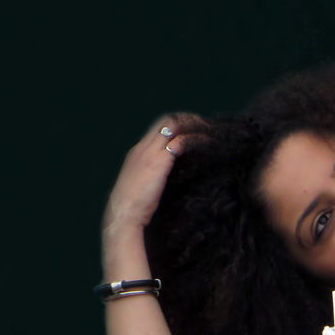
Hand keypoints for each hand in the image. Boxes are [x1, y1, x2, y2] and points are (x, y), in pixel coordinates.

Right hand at [102, 113, 202, 238]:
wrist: (123, 215)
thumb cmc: (135, 208)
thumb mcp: (145, 185)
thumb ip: (155, 175)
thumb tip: (169, 177)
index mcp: (138, 152)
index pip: (159, 128)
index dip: (178, 126)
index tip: (194, 130)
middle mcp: (142, 147)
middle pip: (166, 121)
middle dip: (187, 120)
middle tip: (206, 126)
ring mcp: (149, 152)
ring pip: (173, 125)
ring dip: (193, 125)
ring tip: (210, 131)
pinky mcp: (158, 161)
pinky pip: (180, 141)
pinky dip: (196, 139)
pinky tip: (209, 142)